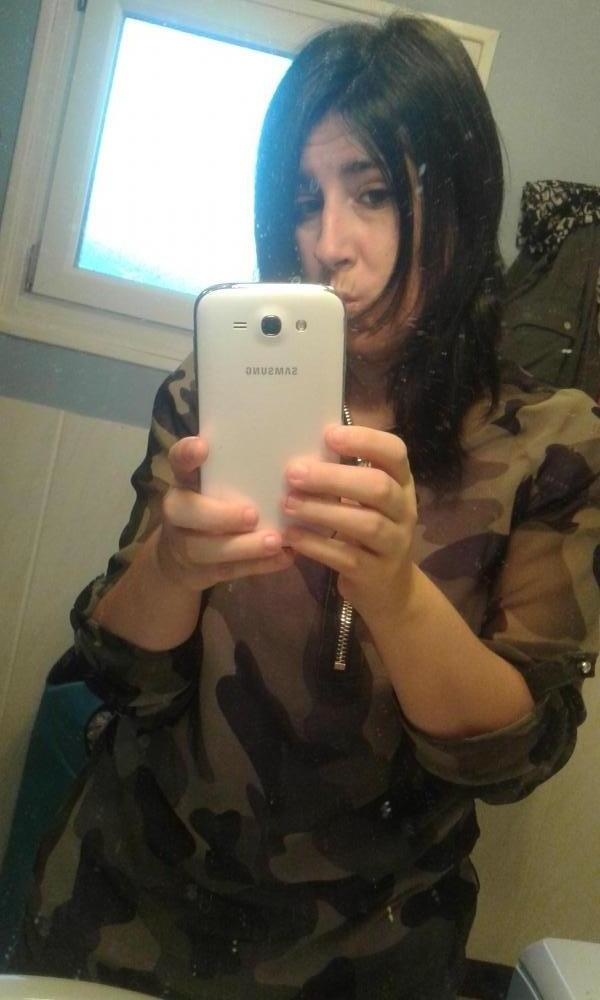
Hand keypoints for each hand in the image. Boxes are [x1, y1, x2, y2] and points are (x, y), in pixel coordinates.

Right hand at [156, 436, 293, 590]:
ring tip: (276, 541)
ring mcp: (185, 545)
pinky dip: (258, 565)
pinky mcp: (201, 572)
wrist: (180, 559)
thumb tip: (295, 452)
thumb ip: (239, 471)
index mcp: (184, 482)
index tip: (203, 446)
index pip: (177, 462)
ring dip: (244, 546)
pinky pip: (229, 571)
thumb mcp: (215, 486)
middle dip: (219, 515)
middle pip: (186, 511)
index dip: (186, 454)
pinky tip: (285, 557)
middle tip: (252, 514)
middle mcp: (179, 512)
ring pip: (208, 549)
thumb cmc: (213, 505)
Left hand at [282, 424, 416, 625]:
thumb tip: (301, 447)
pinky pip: (347, 557)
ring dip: (323, 511)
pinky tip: (292, 535)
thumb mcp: (365, 500)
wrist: (389, 587)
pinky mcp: (377, 573)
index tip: (328, 435)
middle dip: (334, 477)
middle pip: (378, 487)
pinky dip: (317, 545)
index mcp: (402, 483)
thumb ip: (344, 474)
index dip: (365, 440)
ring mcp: (394, 544)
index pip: (395, 452)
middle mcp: (404, 511)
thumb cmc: (368, 530)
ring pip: (365, 523)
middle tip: (293, 472)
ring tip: (288, 504)